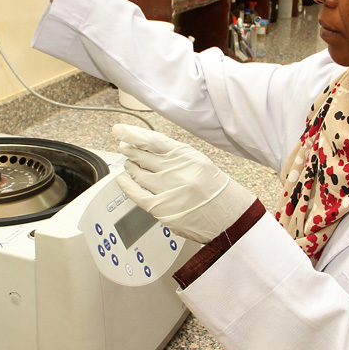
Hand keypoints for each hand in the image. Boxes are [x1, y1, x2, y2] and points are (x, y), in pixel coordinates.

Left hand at [112, 124, 255, 243]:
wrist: (228, 218)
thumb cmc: (214, 191)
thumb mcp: (198, 162)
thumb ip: (174, 154)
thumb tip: (147, 146)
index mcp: (187, 156)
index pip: (154, 140)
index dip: (133, 134)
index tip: (120, 131)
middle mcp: (177, 171)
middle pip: (143, 156)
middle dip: (130, 151)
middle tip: (125, 148)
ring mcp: (168, 189)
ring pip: (138, 174)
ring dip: (131, 168)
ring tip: (130, 165)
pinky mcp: (162, 208)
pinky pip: (137, 195)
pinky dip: (127, 187)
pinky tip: (123, 181)